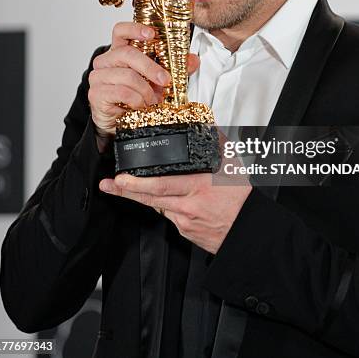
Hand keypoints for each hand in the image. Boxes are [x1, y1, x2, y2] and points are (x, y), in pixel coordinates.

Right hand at [88, 21, 199, 137]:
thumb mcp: (158, 81)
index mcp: (120, 52)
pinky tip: (140, 105)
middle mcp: (107, 61)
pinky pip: (122, 92)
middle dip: (150, 67)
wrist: (121, 122)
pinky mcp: (96, 93)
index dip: (135, 28)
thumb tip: (193, 60)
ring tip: (152, 99)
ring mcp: (99, 76)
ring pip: (127, 75)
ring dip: (145, 90)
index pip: (121, 31)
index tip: (151, 34)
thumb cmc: (136, 96)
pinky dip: (136, 100)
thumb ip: (175, 69)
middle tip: (165, 80)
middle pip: (127, 53)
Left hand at [98, 137, 251, 253]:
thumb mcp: (232, 165)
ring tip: (120, 189)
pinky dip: (163, 205)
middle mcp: (188, 206)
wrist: (248, 229)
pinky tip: (157, 198)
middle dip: (126, 191)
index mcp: (198, 187)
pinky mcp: (185, 231)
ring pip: (158, 206)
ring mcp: (185, 221)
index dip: (138, 183)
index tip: (121, 177)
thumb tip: (206, 125)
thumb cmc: (242, 198)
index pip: (162, 185)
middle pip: (151, 198)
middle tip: (109, 184)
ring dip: (139, 197)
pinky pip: (169, 215)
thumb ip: (217, 143)